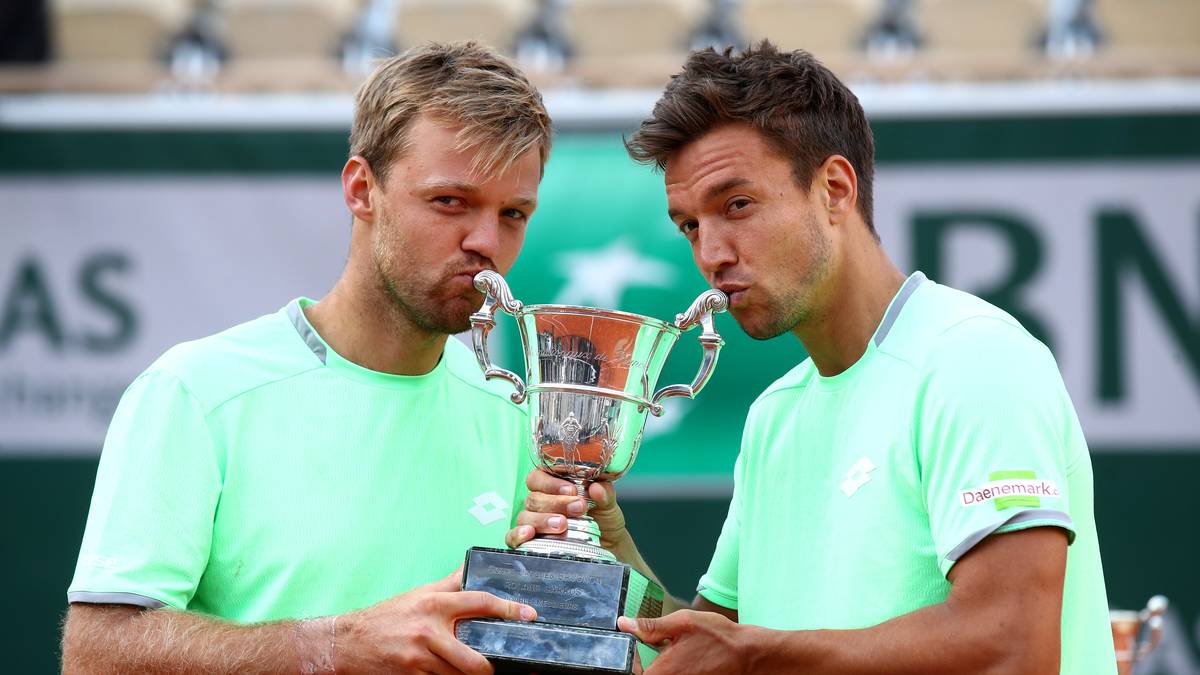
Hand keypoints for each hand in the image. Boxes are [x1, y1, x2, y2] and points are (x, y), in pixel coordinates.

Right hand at [339, 566, 536, 674]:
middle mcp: (430, 631)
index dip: (509, 609)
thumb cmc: (389, 616)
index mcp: (435, 605)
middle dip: (491, 668)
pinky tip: (452, 674)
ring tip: (479, 671)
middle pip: (475, 660)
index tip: (528, 615)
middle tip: (501, 664)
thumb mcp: (421, 593)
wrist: (350, 641)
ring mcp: (420, 659)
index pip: (480, 602)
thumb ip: (450, 583)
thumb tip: (472, 566)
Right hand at [505, 469, 628, 549]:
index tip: (572, 490)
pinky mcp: (527, 543)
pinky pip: (512, 537)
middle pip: (534, 498)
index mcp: (553, 486)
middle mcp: (539, 503)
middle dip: (556, 503)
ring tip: (562, 525)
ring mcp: (531, 522)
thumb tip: (597, 487)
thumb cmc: (603, 519)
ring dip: (543, 520)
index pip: (539, 477)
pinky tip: (529, 534)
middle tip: (578, 508)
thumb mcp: (608, 505)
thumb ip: (604, 494)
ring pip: (525, 516)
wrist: (608, 547)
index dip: (551, 483)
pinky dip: (518, 534)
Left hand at [618, 611, 751, 674]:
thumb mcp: (682, 622)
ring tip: (669, 653)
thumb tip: (625, 624)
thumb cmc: (717, 637)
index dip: (629, 662)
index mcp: (663, 670)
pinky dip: (672, 670)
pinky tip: (680, 659)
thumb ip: (651, 626)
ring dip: (658, 666)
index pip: (632, 673)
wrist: (746, 654)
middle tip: (653, 649)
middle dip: (643, 664)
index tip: (633, 650)